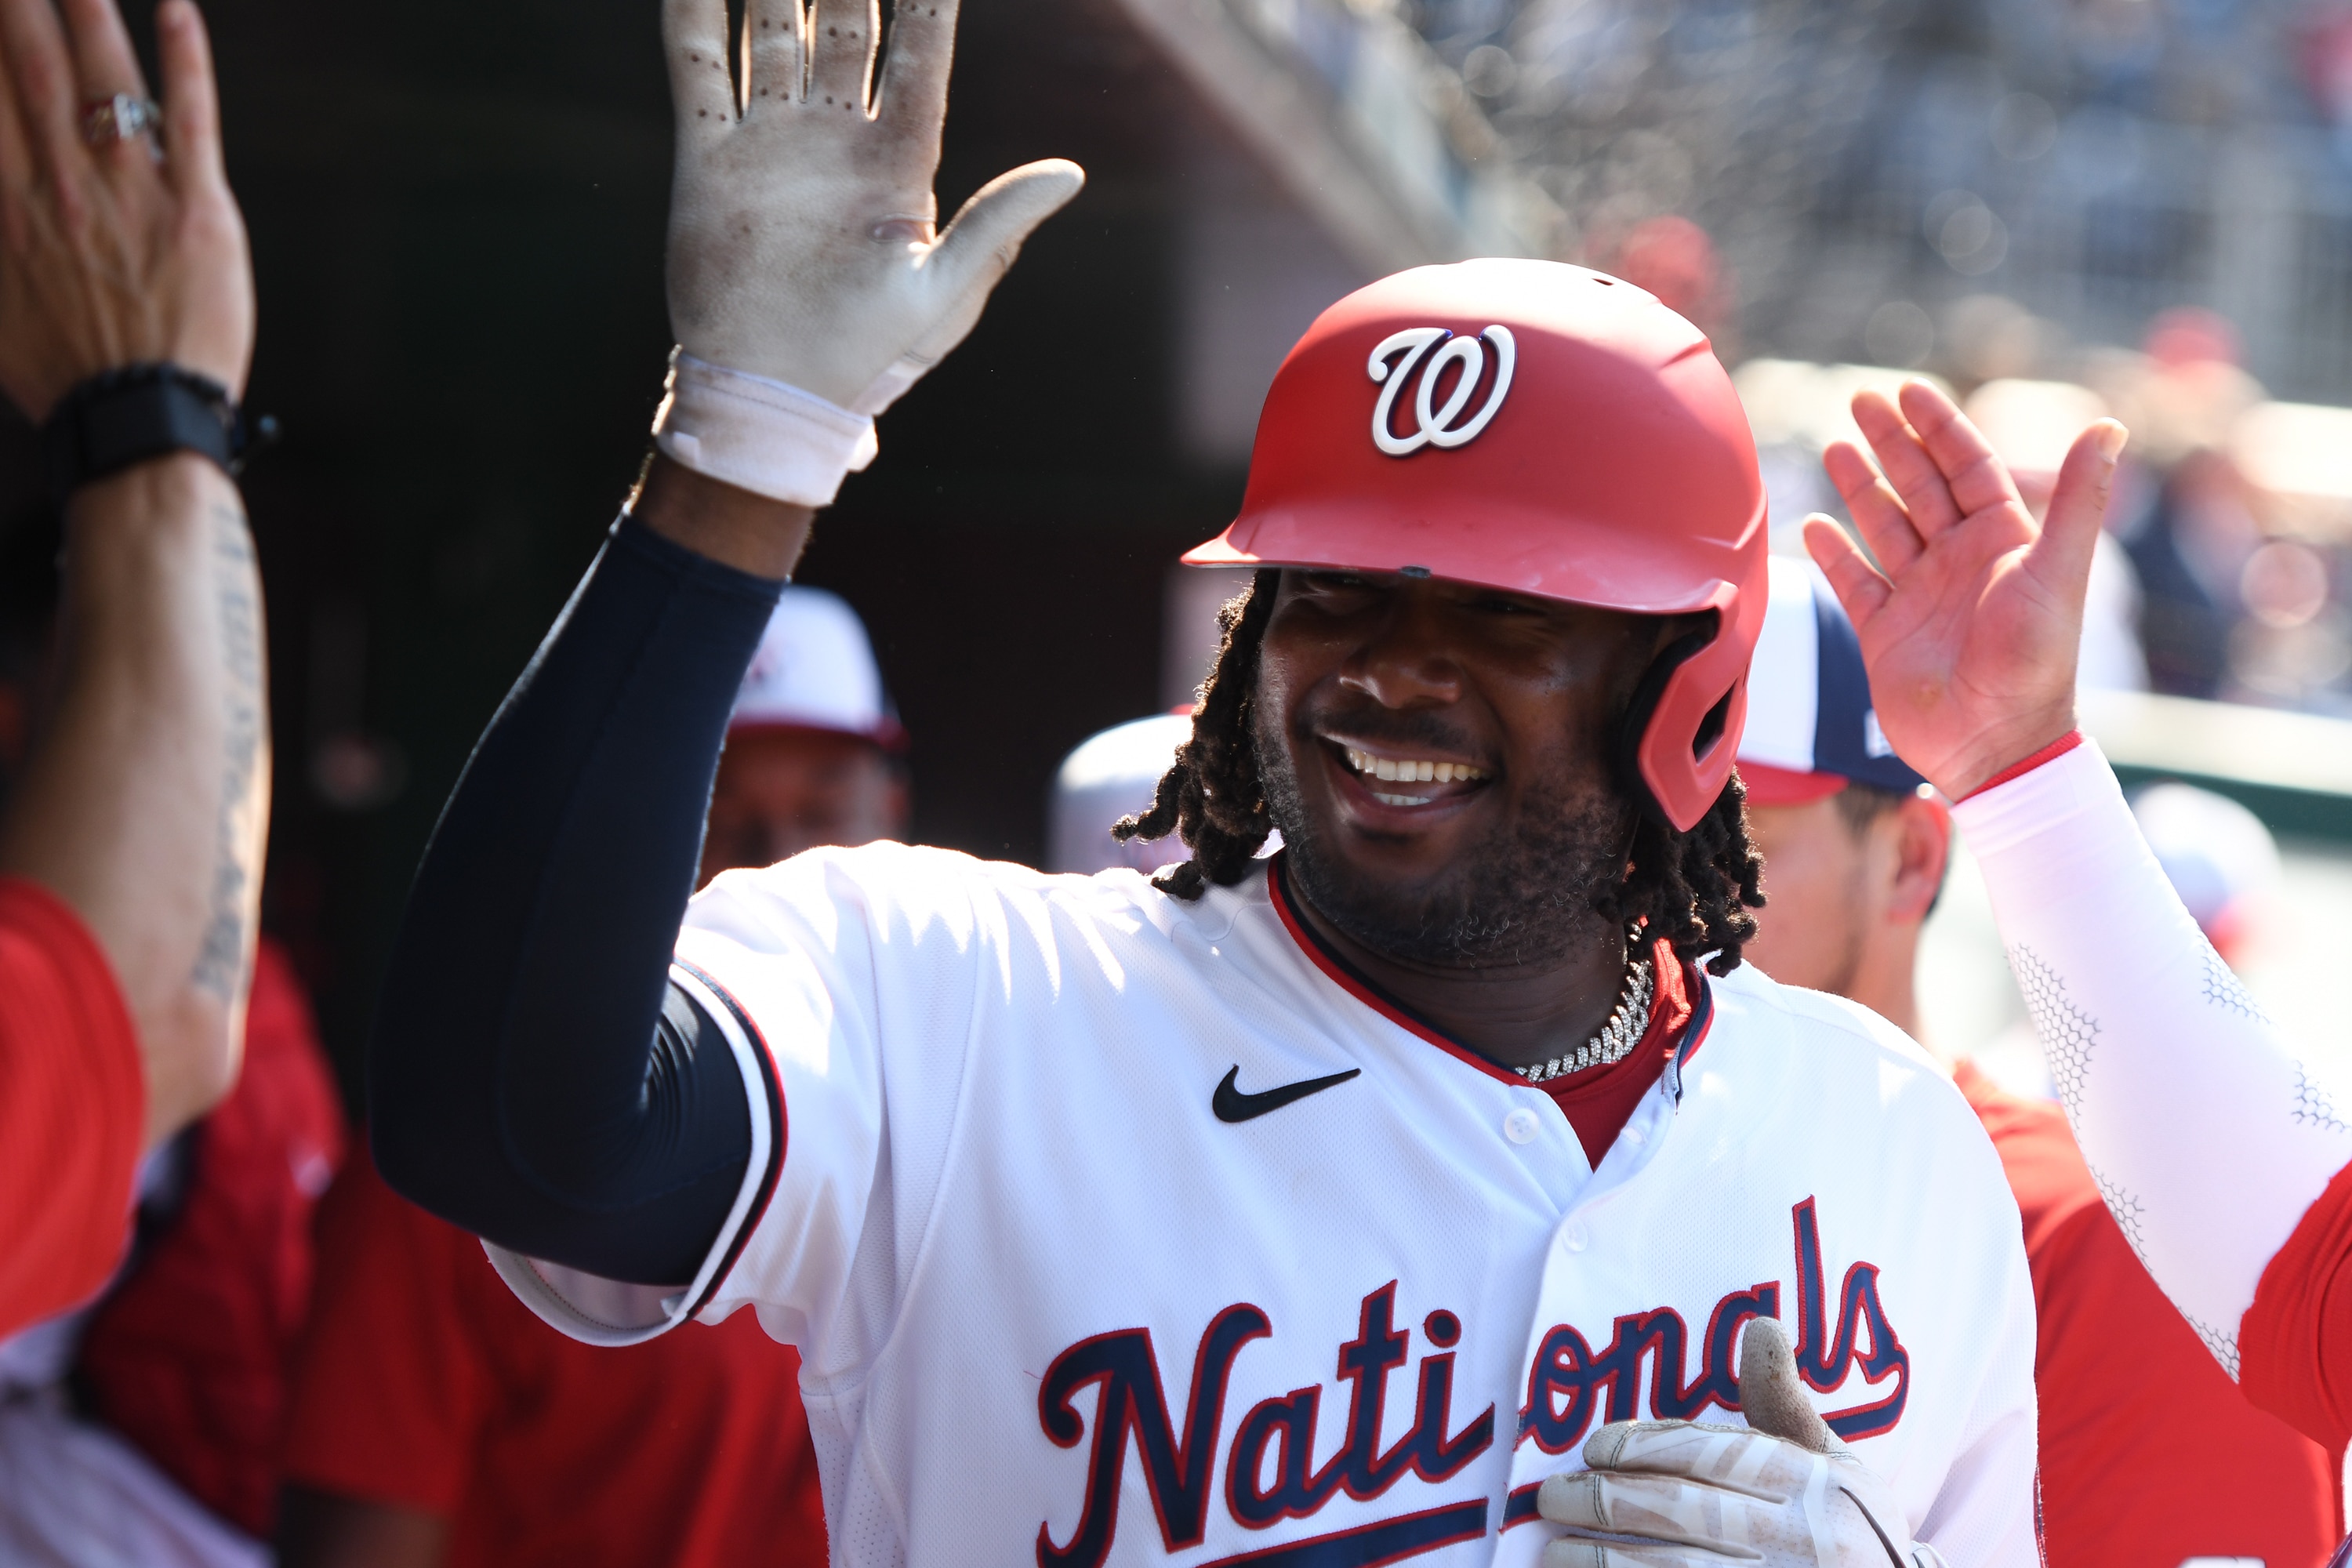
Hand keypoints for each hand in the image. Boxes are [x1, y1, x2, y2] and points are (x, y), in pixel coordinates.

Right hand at [0, 0, 251, 420]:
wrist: (134, 419)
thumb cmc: (61, 373)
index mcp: (2, 205)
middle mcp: (59, 184)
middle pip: (26, 63)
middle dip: (15, 6)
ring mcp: (130, 190)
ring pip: (103, 74)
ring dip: (87, 9)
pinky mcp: (197, 207)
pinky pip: (190, 114)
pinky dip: (184, 55)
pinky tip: (176, 7)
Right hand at [661, 0, 1083, 410]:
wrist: (773, 395)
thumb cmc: (868, 356)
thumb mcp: (942, 295)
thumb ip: (997, 227)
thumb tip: (1070, 173)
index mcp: (899, 162)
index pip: (918, 57)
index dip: (927, 1)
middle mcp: (835, 138)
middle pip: (845, 25)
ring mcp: (771, 143)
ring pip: (771, 32)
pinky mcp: (711, 161)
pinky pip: (698, 72)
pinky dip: (692, 18)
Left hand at [1537, 1319, 1944, 1566]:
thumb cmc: (1846, 1525)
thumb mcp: (1835, 1463)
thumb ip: (1784, 1402)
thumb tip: (1759, 1322)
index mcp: (1814, 1486)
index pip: (1714, 1456)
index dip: (1643, 1448)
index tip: (1591, 1447)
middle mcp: (1800, 1540)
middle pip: (1683, 1513)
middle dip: (1606, 1502)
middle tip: (1551, 1495)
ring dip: (1604, 1561)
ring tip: (1554, 1549)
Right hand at [1800, 382, 2124, 799]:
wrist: (1992, 742)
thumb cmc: (2033, 661)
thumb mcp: (2059, 571)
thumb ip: (2078, 498)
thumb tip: (2110, 425)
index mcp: (2002, 541)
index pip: (1967, 466)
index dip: (1939, 427)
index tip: (1908, 391)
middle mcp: (1959, 561)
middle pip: (1920, 486)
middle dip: (1892, 442)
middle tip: (1861, 399)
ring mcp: (1918, 595)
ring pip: (1884, 525)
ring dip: (1860, 486)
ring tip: (1834, 447)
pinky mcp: (1883, 632)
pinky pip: (1854, 581)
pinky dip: (1834, 553)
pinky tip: (1814, 524)